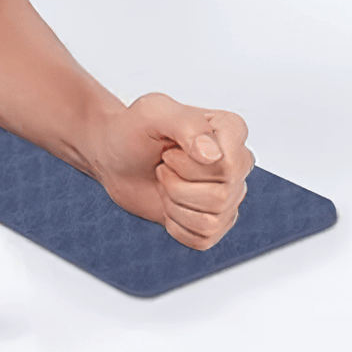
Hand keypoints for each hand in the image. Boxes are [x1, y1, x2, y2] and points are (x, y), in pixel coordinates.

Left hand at [91, 93, 253, 249]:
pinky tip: (167, 202)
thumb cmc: (133, 130)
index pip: (229, 165)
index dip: (188, 164)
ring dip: (174, 203)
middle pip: (221, 195)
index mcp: (230, 129)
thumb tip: (215, 156)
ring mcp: (229, 194)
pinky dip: (175, 224)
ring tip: (164, 181)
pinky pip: (203, 238)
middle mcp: (236, 162)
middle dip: (176, 185)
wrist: (114, 157)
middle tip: (162, 165)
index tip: (169, 149)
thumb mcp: (152, 112)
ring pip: (212, 220)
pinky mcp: (215, 220)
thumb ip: (186, 124)